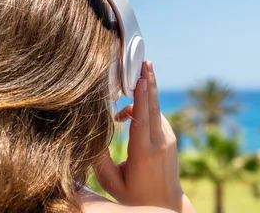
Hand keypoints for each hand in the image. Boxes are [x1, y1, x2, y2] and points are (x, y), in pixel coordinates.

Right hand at [94, 61, 183, 211]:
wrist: (166, 204)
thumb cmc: (135, 196)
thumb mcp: (112, 182)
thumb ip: (100, 159)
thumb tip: (89, 135)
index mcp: (145, 152)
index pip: (143, 118)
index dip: (142, 96)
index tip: (141, 78)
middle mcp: (160, 141)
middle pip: (154, 106)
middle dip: (150, 82)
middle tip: (146, 62)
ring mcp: (169, 138)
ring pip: (154, 110)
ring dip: (140, 97)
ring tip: (125, 94)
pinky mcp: (170, 137)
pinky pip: (156, 117)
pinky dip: (143, 109)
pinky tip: (127, 114)